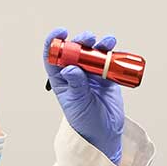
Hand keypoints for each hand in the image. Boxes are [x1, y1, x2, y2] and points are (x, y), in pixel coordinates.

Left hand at [43, 27, 124, 164]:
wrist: (105, 133)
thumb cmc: (85, 121)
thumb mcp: (78, 103)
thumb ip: (76, 84)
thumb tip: (70, 67)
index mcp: (61, 78)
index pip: (53, 56)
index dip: (54, 41)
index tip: (61, 32)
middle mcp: (75, 73)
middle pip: (75, 50)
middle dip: (81, 41)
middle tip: (88, 39)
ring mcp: (91, 73)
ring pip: (93, 52)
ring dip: (98, 44)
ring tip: (105, 42)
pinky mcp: (106, 76)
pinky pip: (108, 60)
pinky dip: (111, 52)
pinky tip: (113, 46)